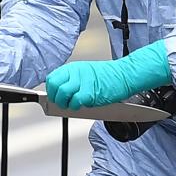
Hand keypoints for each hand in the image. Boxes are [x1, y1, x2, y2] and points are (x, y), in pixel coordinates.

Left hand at [45, 40, 171, 110]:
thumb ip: (71, 80)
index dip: (51, 90)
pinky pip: (76, 102)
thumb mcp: (85, 72)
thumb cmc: (108, 76)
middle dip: (55, 98)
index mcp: (73, 68)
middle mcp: (75, 73)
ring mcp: (82, 82)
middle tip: (62, 104)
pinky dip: (77, 107)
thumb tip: (59, 93)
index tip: (54, 96)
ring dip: (65, 104)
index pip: (52, 78)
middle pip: (54, 86)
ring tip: (73, 106)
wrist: (124, 75)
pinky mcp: (90, 93)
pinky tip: (83, 105)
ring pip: (62, 94)